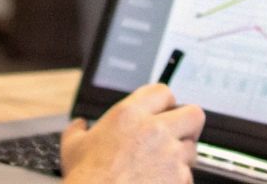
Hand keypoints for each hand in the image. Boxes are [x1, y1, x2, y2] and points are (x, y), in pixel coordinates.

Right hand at [61, 83, 204, 183]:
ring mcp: (170, 155)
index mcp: (129, 115)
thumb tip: (79, 125)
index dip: (165, 103)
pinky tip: (159, 182)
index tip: (162, 113)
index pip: (163, 92)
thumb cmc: (86, 180)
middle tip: (178, 135)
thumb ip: (77, 129)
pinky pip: (188, 175)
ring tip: (163, 166)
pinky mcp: (179, 178)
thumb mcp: (73, 147)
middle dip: (188, 124)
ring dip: (182, 156)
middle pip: (193, 114)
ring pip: (192, 148)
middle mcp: (154, 130)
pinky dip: (177, 180)